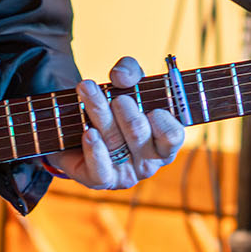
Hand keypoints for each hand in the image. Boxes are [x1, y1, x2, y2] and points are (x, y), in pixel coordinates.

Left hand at [44, 57, 184, 189]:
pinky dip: (94, 150)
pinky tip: (88, 132)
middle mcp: (148, 161)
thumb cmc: (113, 106)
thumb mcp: (127, 83)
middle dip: (125, 110)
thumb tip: (121, 76)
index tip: (151, 106)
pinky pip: (101, 170)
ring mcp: (126, 173)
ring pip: (114, 142)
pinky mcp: (101, 180)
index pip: (173, 135)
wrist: (77, 129)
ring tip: (87, 89)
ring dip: (99, 111)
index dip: (162, 120)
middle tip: (115, 97)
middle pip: (138, 133)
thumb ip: (130, 71)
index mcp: (164, 141)